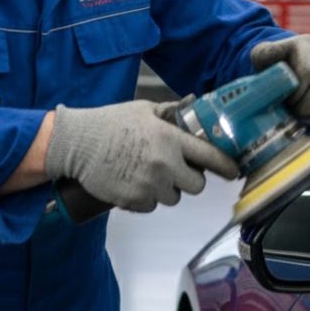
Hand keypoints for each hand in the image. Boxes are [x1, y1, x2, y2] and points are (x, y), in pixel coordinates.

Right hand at [45, 99, 238, 212]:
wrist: (76, 143)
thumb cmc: (110, 122)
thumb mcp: (142, 110)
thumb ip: (170, 112)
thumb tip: (192, 104)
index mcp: (170, 139)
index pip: (210, 157)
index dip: (226, 166)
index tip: (233, 170)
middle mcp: (165, 164)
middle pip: (197, 186)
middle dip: (189, 179)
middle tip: (175, 170)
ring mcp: (149, 185)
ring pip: (174, 198)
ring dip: (167, 189)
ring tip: (148, 174)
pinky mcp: (134, 201)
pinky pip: (151, 206)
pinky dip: (146, 198)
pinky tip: (133, 183)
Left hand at [250, 34, 309, 123]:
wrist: (295, 60)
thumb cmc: (275, 62)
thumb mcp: (261, 56)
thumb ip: (262, 60)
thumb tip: (268, 78)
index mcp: (307, 43)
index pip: (307, 72)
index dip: (295, 93)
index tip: (285, 101)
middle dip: (304, 109)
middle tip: (292, 113)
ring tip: (300, 114)